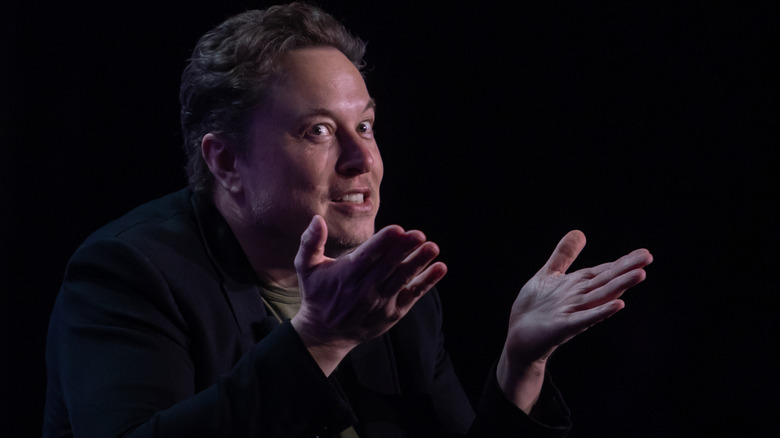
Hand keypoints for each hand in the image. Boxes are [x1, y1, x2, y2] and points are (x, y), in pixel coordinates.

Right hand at [291, 215, 446, 374]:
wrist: (325, 333)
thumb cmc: (317, 294)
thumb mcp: (306, 267)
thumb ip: (310, 242)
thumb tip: (317, 219)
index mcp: (347, 273)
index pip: (368, 255)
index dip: (383, 242)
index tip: (397, 229)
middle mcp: (365, 288)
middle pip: (389, 265)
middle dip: (405, 249)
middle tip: (419, 234)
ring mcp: (381, 301)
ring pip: (402, 279)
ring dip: (419, 263)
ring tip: (433, 248)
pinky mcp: (393, 312)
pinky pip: (412, 296)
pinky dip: (427, 283)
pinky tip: (440, 268)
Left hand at [497, 230, 651, 411]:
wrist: (518, 337)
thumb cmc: (534, 308)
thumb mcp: (549, 274)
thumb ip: (564, 255)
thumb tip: (579, 232)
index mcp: (578, 285)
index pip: (604, 271)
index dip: (623, 261)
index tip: (645, 253)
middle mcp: (580, 298)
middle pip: (606, 281)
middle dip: (626, 269)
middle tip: (648, 258)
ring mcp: (574, 312)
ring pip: (600, 296)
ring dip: (619, 286)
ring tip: (640, 274)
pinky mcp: (564, 327)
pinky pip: (584, 319)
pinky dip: (600, 312)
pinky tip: (618, 306)